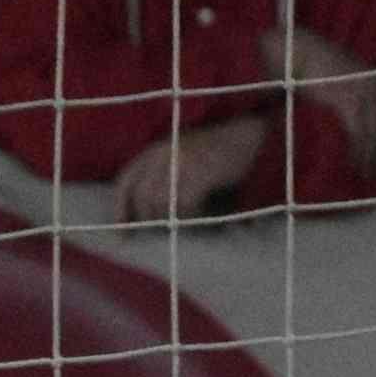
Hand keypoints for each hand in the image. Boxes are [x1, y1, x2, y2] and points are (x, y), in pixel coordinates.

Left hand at [114, 116, 271, 219]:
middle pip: (142, 198)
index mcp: (156, 149)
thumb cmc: (223, 157)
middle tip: (174, 233)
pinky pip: (184, 205)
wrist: (254, 138)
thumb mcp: (187, 164)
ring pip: (160, 204)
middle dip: (154, 221)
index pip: (126, 181)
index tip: (124, 238)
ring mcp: (179, 159)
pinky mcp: (197, 170)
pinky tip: (208, 215)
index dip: (121, 210)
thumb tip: (149, 222)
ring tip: (196, 222)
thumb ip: (167, 185)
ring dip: (177, 220)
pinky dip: (194, 216)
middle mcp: (163, 151)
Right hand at [268, 25, 375, 175]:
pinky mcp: (347, 99)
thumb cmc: (318, 71)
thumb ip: (358, 105)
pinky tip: (353, 163)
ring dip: (371, 159)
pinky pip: (359, 133)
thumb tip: (367, 137)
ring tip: (364, 175)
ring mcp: (364, 92)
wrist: (298, 52)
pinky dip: (358, 151)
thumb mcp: (346, 85)